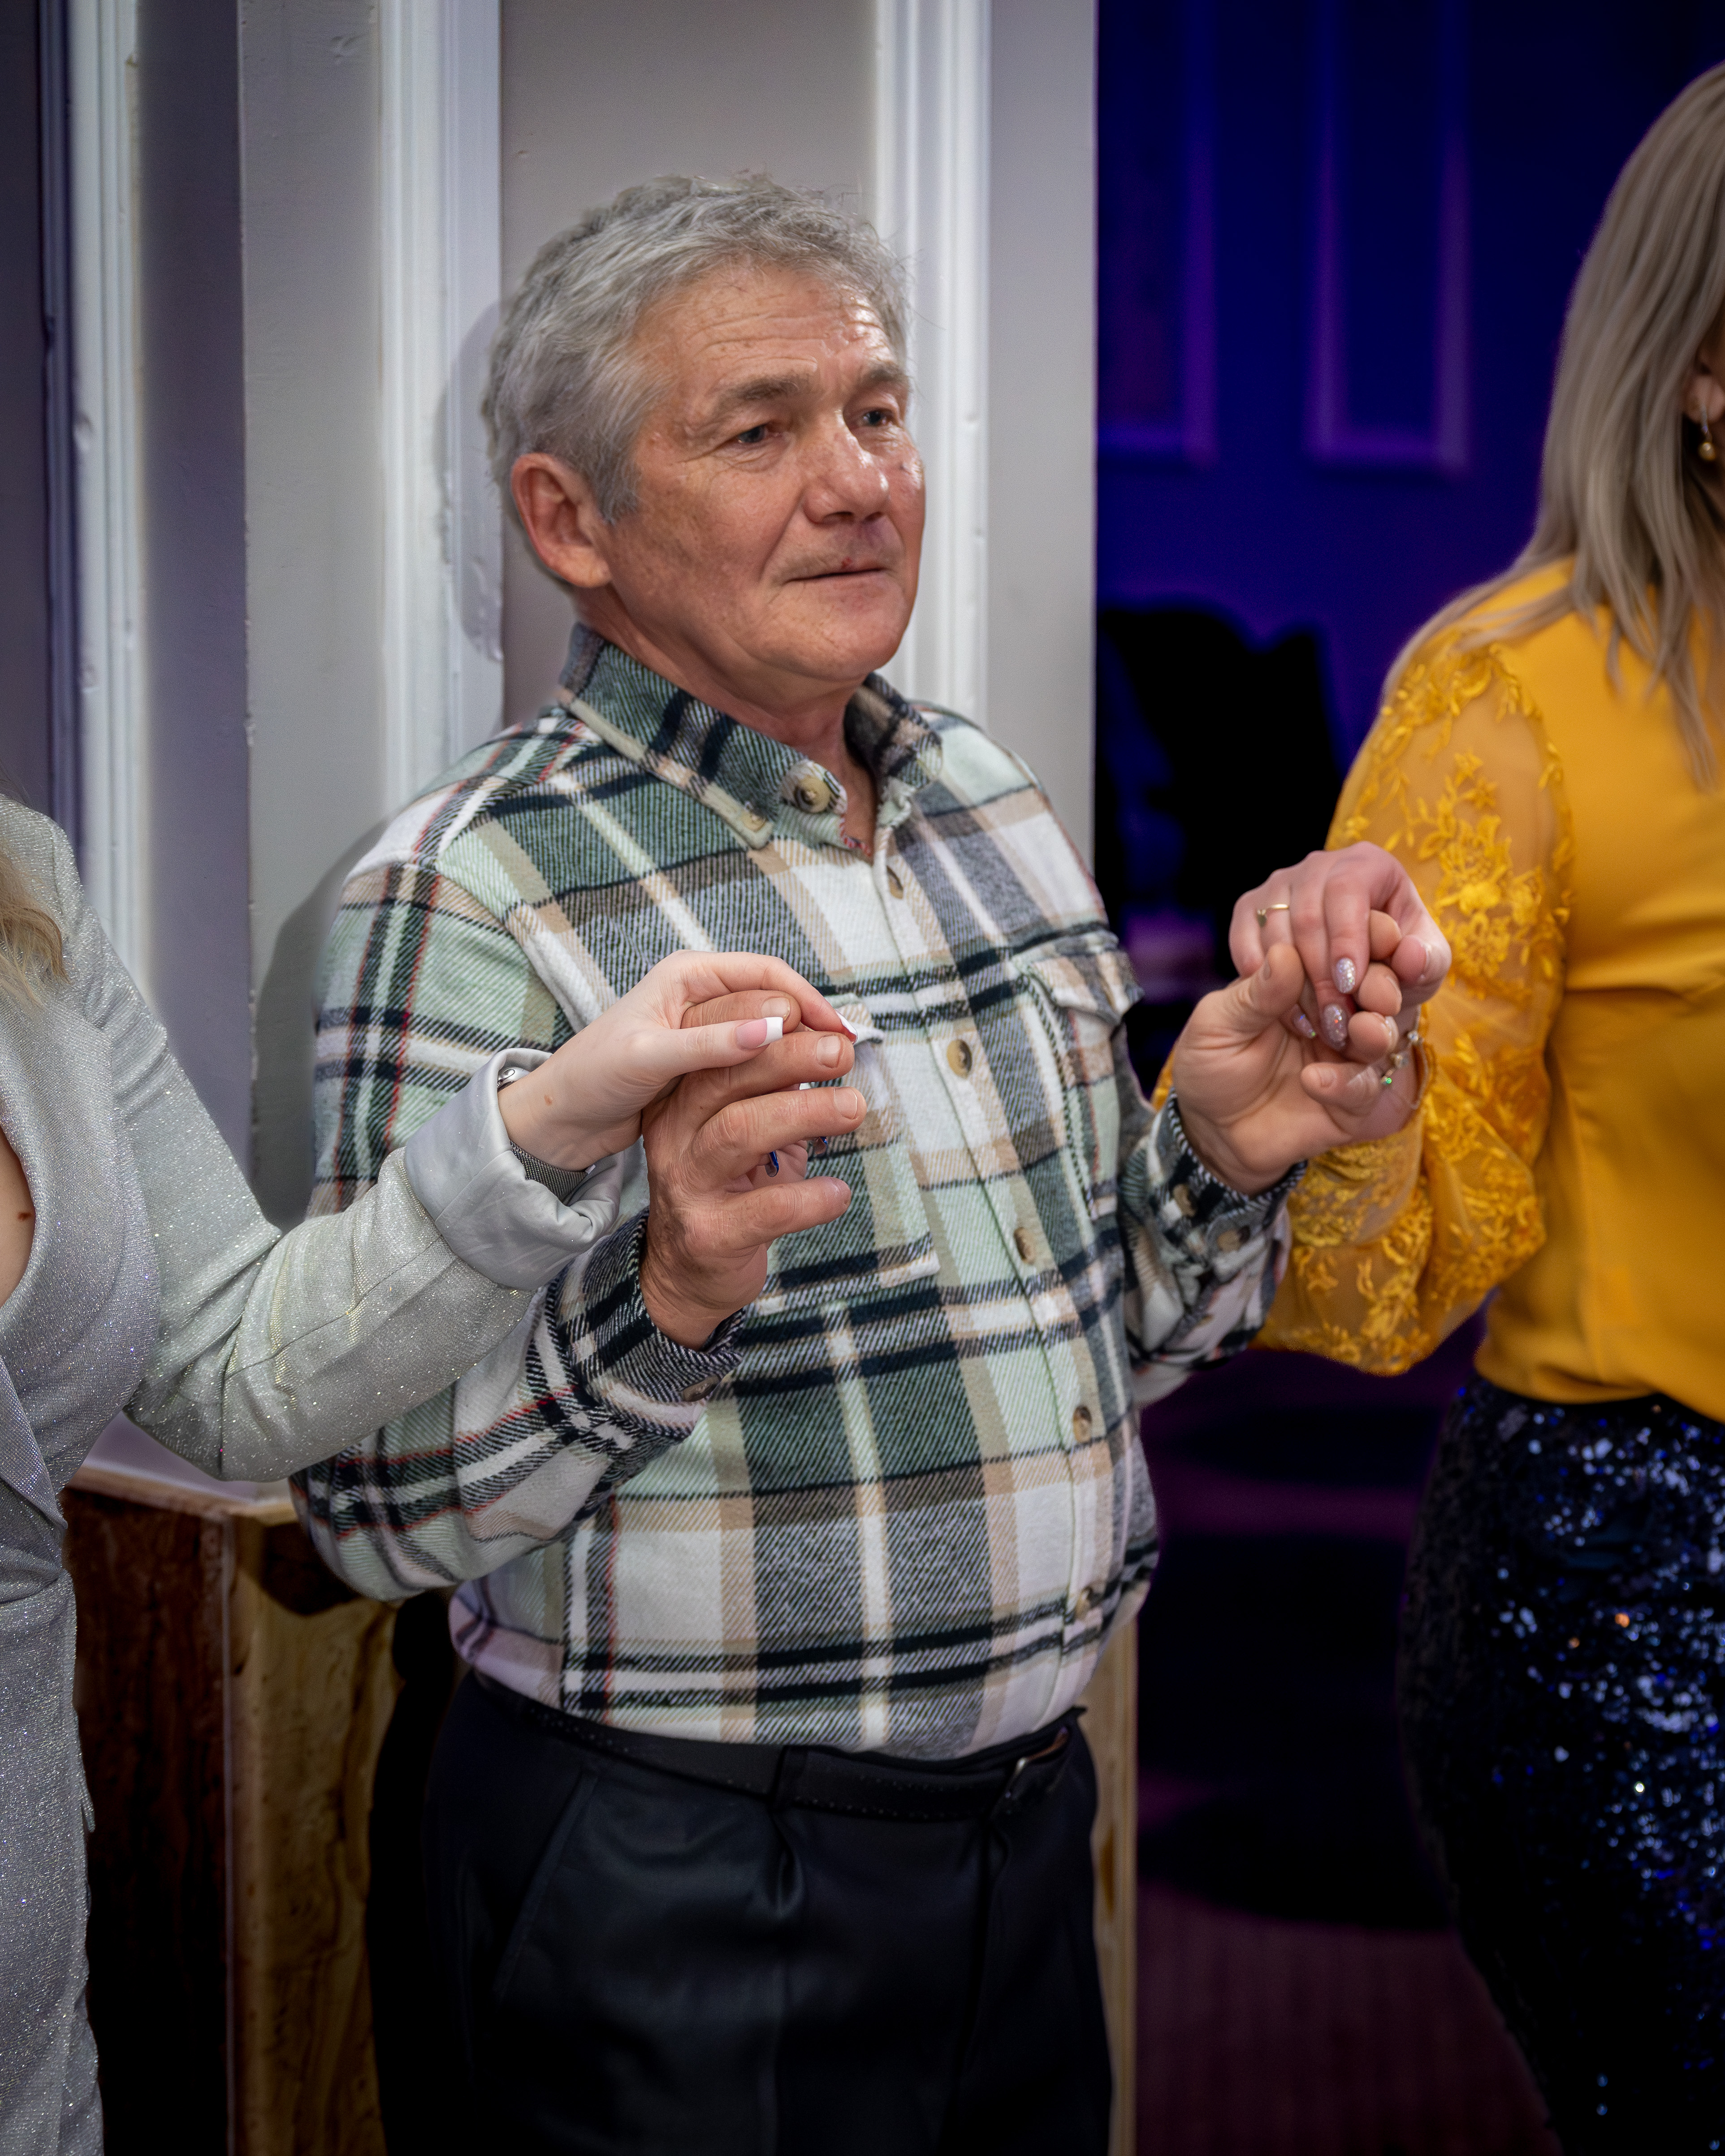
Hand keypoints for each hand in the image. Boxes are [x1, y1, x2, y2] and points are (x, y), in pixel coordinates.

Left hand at [496, 952, 850, 1171]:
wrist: (561, 1118)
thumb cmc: (592, 1077)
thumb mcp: (649, 1058)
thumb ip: (708, 1044)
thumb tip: (770, 1029)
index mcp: (687, 976)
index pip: (766, 974)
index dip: (809, 1000)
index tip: (840, 1032)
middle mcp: (699, 995)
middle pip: (773, 1000)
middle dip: (811, 1025)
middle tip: (843, 1060)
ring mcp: (704, 1028)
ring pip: (767, 1031)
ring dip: (799, 1049)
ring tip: (831, 1076)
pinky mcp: (704, 1060)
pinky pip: (752, 1059)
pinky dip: (778, 1070)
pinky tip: (799, 1091)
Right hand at [638, 1027, 865, 1346]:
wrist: (686, 1273)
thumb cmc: (729, 1190)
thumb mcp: (743, 1132)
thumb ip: (773, 1090)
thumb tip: (829, 1041)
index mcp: (680, 1100)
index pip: (712, 1045)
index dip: (760, 1022)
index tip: (811, 1013)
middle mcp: (674, 1135)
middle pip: (724, 1079)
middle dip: (787, 1057)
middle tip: (839, 1053)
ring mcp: (687, 1185)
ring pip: (739, 1132)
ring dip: (804, 1113)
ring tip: (853, 1109)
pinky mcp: (709, 1234)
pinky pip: (764, 1210)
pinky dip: (810, 1197)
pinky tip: (839, 1192)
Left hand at [1169, 933, 1428, 1194]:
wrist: (1210, 1128)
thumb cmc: (1210, 1063)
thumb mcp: (1218, 1024)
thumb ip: (1255, 993)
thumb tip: (1285, 953)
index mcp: (1306, 980)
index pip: (1341, 950)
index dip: (1360, 939)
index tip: (1366, 934)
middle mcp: (1336, 1012)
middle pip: (1377, 988)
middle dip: (1381, 984)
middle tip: (1375, 991)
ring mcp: (1347, 1057)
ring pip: (1381, 1036)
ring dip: (1375, 1031)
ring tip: (1362, 1031)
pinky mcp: (1351, 1101)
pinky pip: (1363, 1089)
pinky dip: (1345, 1083)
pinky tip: (1313, 1080)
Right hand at [1230, 843, 1450, 1051]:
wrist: (1364, 975)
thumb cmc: (1398, 964)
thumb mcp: (1426, 968)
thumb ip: (1427, 963)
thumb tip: (1410, 955)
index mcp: (1368, 864)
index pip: (1348, 889)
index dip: (1346, 937)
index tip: (1351, 985)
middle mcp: (1319, 865)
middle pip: (1307, 914)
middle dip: (1321, 975)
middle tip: (1336, 1022)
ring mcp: (1279, 884)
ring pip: (1274, 932)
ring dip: (1293, 986)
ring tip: (1317, 1026)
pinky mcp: (1250, 909)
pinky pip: (1245, 943)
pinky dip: (1262, 980)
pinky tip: (1286, 1011)